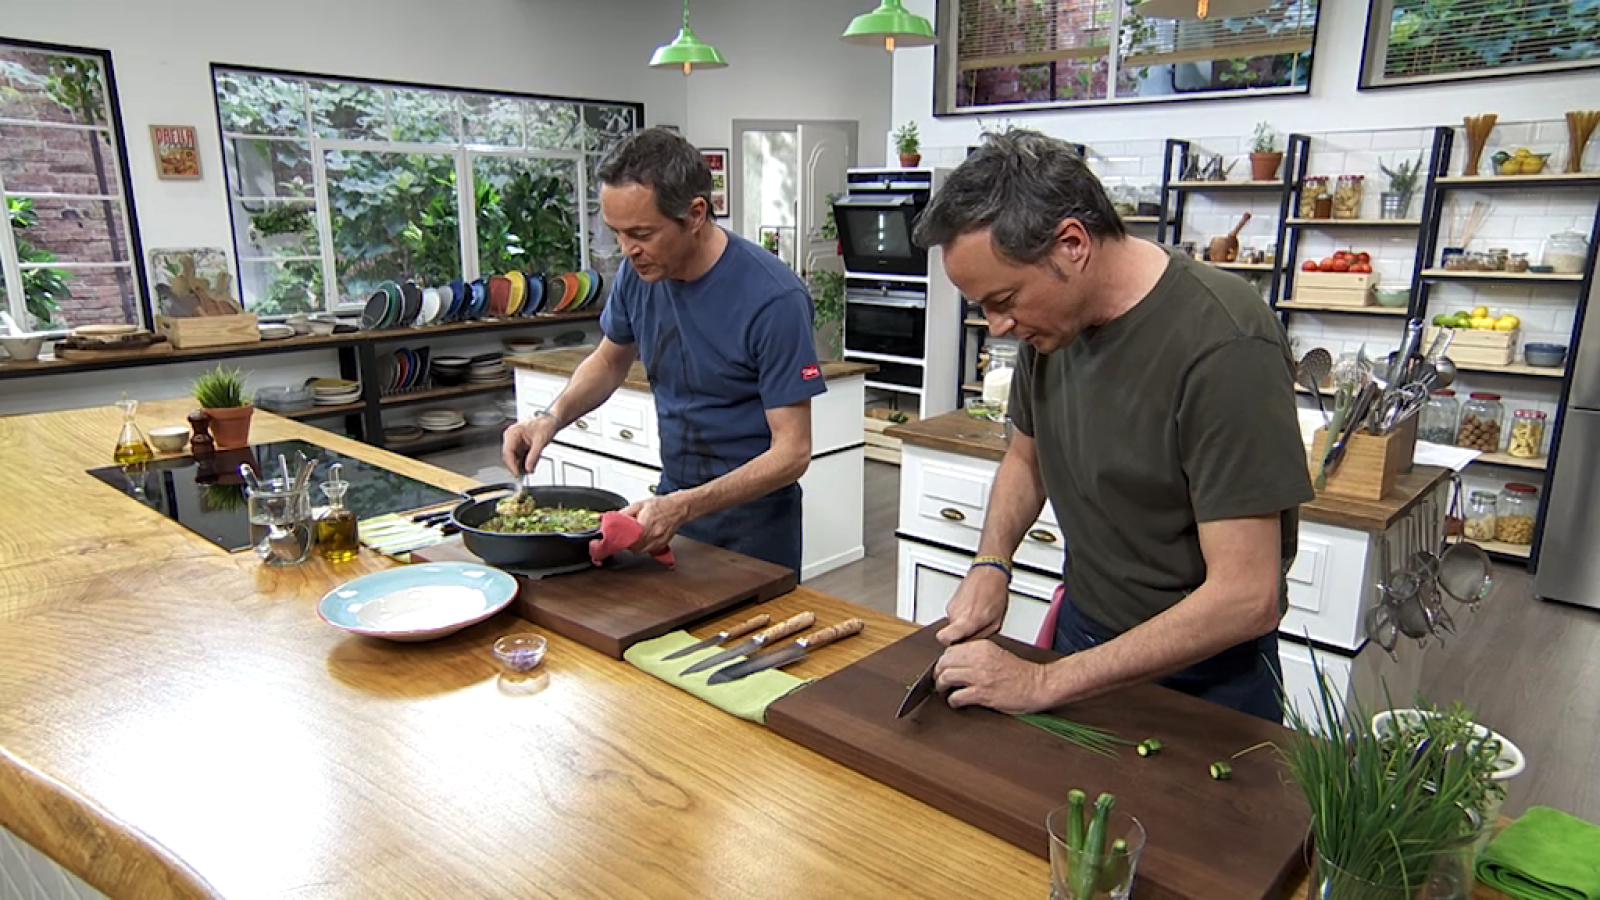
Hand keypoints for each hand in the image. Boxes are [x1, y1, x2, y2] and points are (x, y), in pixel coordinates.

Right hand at [500, 416, 555, 476]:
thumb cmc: (545, 425)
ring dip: (520, 465)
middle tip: (524, 474)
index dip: (512, 465)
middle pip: (509, 456)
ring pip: (513, 457)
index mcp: (513, 433)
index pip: (508, 452)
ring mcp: (515, 441)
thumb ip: (534, 456)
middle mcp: (511, 437)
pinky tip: (529, 466)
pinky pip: (519, 456)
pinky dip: (524, 462)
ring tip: (529, 470)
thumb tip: (528, 468)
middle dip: (516, 466)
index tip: (518, 474)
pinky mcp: (520, 445)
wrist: (551, 421)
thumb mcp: (540, 442)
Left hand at [622, 493, 690, 555]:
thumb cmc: (660, 505)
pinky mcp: (661, 546)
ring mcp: (658, 543)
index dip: (621, 539)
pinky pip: (649, 551)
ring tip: (634, 537)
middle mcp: (653, 536)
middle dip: (627, 543)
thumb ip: (625, 513)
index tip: (617, 537)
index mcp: (646, 525)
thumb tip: (613, 519)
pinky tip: (643, 539)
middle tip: (625, 536)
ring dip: (635, 546)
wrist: (677, 508)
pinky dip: (643, 547)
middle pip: (634, 547)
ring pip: (641, 551)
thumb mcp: (639, 505)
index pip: (629, 539)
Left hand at [934, 641, 1054, 714]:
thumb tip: (956, 662)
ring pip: (946, 678)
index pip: (950, 650)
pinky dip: (953, 701)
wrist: (1039, 685)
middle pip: (944, 663)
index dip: (944, 661)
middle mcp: (979, 659)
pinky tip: (957, 702)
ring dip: (942, 687)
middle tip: (940, 680)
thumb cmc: (1021, 673)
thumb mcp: (996, 654)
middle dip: (938, 673)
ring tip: (945, 691)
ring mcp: (980, 676)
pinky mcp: (983, 693)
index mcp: (982, 647)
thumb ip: (976, 655)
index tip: (944, 668)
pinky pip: (956, 696)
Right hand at [936, 566, 1009, 644]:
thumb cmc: (995, 592)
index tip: (957, 647)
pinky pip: (956, 615)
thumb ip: (981, 636)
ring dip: (965, 624)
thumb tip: (972, 646)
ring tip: (979, 615)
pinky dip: (964, 615)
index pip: (944, 638)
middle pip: (953, 635)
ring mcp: (951, 607)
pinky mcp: (951, 602)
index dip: (949, 645)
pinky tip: (975, 608)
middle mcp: (955, 614)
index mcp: (967, 620)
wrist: (989, 572)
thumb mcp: (996, 622)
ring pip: (955, 625)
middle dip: (964, 635)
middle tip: (978, 628)